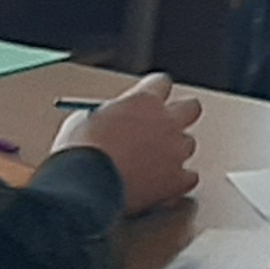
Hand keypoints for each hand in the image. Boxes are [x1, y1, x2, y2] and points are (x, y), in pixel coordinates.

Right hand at [56, 75, 199, 215]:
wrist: (82, 186)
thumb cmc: (79, 152)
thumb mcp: (85, 119)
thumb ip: (108, 113)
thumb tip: (111, 117)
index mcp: (145, 101)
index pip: (161, 82)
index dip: (154, 91)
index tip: (149, 99)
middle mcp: (167, 121)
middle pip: (191, 107)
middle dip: (180, 114)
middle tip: (164, 126)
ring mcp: (175, 151)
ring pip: (188, 144)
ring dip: (174, 151)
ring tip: (151, 163)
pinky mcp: (177, 180)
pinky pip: (189, 177)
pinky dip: (177, 180)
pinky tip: (162, 184)